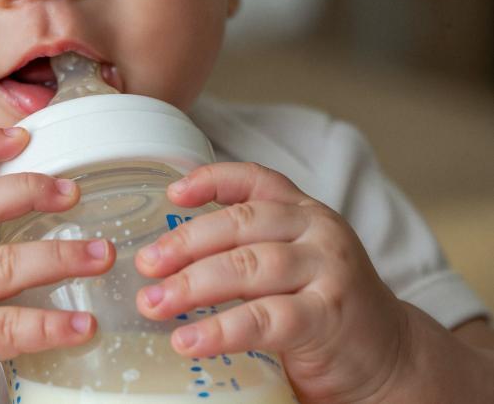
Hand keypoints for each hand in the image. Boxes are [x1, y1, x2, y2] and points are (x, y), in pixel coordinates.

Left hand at [134, 162, 409, 402]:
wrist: (390, 356)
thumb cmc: (323, 307)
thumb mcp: (290, 263)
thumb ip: (246, 250)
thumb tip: (165, 262)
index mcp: (302, 212)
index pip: (255, 180)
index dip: (211, 180)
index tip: (171, 193)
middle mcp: (317, 231)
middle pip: (242, 223)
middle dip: (185, 243)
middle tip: (145, 265)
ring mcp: (327, 271)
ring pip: (249, 266)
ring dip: (193, 285)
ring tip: (154, 303)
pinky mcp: (328, 316)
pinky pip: (265, 318)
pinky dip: (221, 330)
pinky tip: (188, 340)